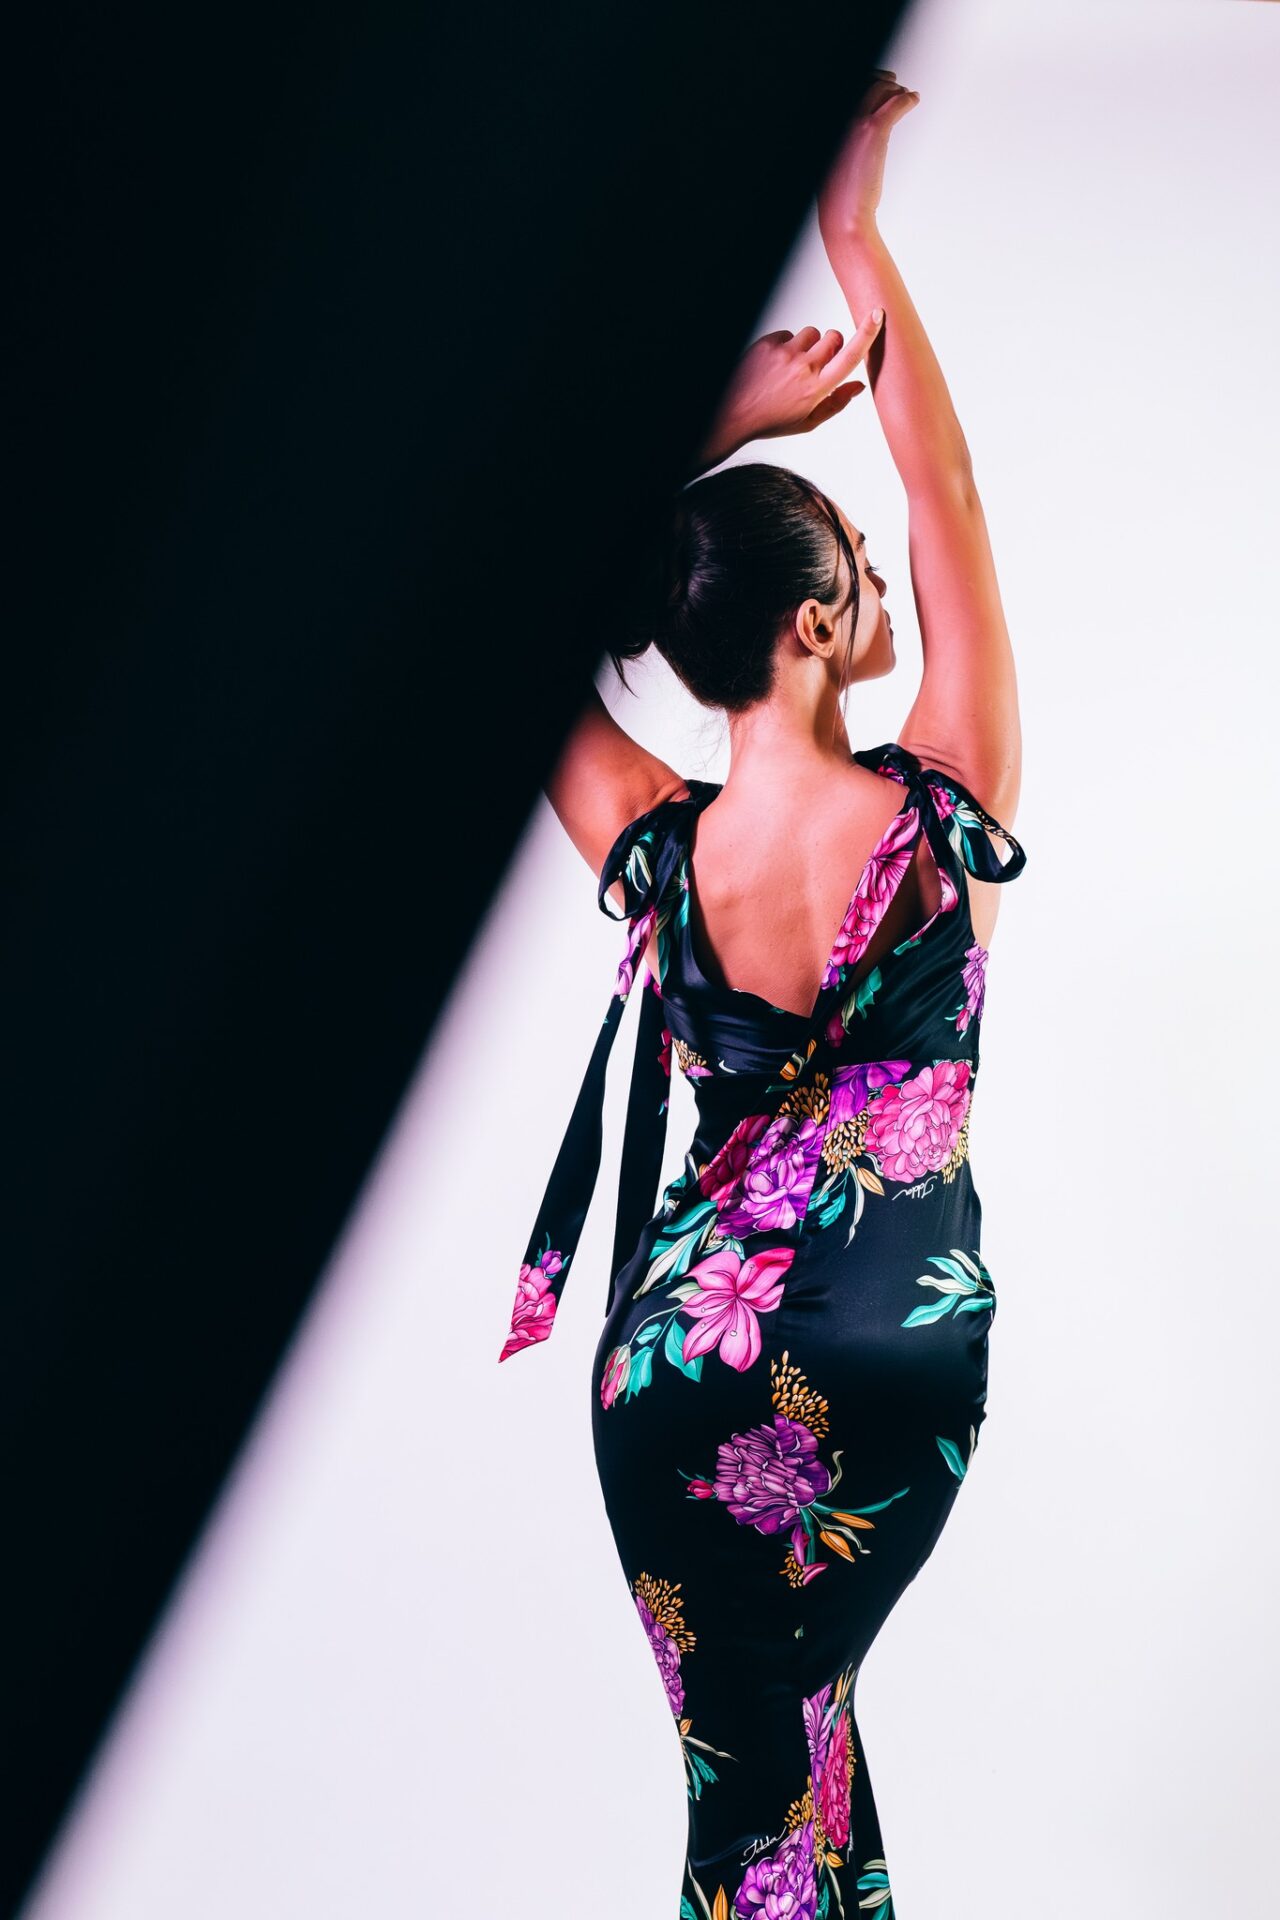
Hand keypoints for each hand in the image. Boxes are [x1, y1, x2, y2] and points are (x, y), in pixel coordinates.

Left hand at [698, 316, 883, 466]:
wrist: (733, 414)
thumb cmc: (772, 420)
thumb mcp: (808, 422)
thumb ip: (836, 403)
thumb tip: (860, 386)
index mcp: (817, 389)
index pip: (850, 356)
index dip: (867, 333)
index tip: (877, 314)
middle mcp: (803, 368)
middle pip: (833, 337)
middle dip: (831, 345)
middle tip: (818, 362)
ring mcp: (784, 353)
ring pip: (811, 333)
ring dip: (807, 345)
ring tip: (791, 366)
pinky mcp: (768, 343)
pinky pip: (788, 334)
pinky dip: (786, 346)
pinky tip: (775, 364)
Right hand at [817, 69, 919, 243]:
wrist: (842, 213)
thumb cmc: (838, 197)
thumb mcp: (832, 164)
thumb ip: (841, 145)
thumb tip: (853, 140)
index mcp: (829, 126)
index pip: (849, 92)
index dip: (864, 83)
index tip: (877, 84)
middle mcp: (839, 119)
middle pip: (864, 84)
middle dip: (881, 80)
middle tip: (894, 84)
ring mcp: (855, 122)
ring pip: (880, 89)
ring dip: (896, 90)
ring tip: (906, 96)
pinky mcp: (873, 131)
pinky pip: (895, 104)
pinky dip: (907, 99)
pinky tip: (914, 101)